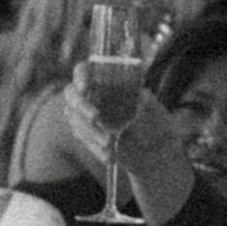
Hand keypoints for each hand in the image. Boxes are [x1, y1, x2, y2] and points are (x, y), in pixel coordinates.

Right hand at [64, 78, 195, 225]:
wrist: (154, 151)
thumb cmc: (155, 123)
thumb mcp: (155, 109)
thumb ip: (145, 101)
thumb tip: (140, 98)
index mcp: (106, 81)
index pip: (84, 70)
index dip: (81, 76)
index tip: (86, 87)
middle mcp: (91, 95)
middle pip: (71, 94)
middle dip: (81, 105)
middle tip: (95, 117)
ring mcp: (84, 115)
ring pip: (74, 119)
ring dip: (90, 131)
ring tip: (109, 143)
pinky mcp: (85, 135)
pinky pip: (82, 139)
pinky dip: (93, 146)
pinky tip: (108, 154)